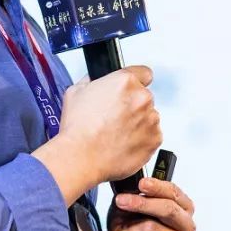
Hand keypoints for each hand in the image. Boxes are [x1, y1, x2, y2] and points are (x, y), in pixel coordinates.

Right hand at [31, 66, 161, 205]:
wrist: (81, 157)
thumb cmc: (78, 129)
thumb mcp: (76, 91)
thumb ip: (92, 81)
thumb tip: (97, 81)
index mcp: (124, 82)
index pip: (144, 73)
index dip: (136, 81)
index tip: (131, 90)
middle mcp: (141, 98)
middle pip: (144, 97)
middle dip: (132, 105)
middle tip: (114, 117)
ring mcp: (150, 119)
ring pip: (149, 117)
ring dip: (138, 123)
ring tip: (117, 133)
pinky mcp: (154, 139)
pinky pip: (152, 136)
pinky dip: (142, 139)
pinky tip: (123, 143)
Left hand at [106, 176, 195, 230]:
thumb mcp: (134, 210)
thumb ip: (138, 198)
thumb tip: (133, 190)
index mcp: (183, 209)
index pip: (174, 193)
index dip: (157, 187)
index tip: (141, 184)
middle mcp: (187, 227)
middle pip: (168, 209)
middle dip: (141, 204)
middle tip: (121, 201)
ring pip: (152, 229)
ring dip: (128, 229)